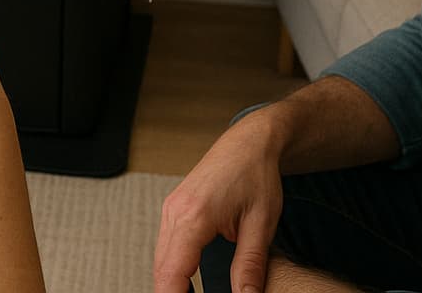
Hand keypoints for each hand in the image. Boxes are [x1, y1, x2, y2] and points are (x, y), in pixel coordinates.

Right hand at [154, 114, 284, 292]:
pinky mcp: (173, 210)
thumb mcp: (261, 224)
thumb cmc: (256, 174)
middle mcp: (175, 212)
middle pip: (161, 271)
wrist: (249, 142)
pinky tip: (187, 284)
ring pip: (160, 261)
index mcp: (194, 215)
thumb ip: (250, 265)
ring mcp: (170, 209)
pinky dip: (172, 269)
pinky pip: (165, 248)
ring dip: (171, 284)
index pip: (172, 273)